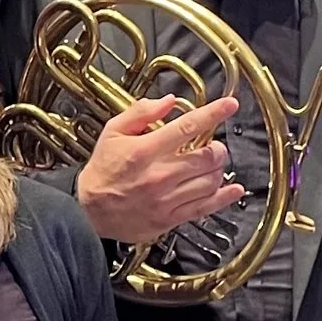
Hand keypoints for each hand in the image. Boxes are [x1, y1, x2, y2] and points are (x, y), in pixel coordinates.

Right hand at [74, 94, 242, 243]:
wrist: (87, 212)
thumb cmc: (102, 171)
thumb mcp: (113, 132)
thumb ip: (141, 112)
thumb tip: (168, 101)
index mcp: (144, 151)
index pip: (187, 127)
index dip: (213, 113)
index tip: (230, 104)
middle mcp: (158, 176)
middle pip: (205, 157)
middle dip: (217, 147)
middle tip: (214, 144)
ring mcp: (165, 200)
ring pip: (209, 181)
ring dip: (218, 169)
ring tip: (213, 164)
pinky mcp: (168, 219)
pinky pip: (204, 208)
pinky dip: (224, 198)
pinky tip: (234, 189)